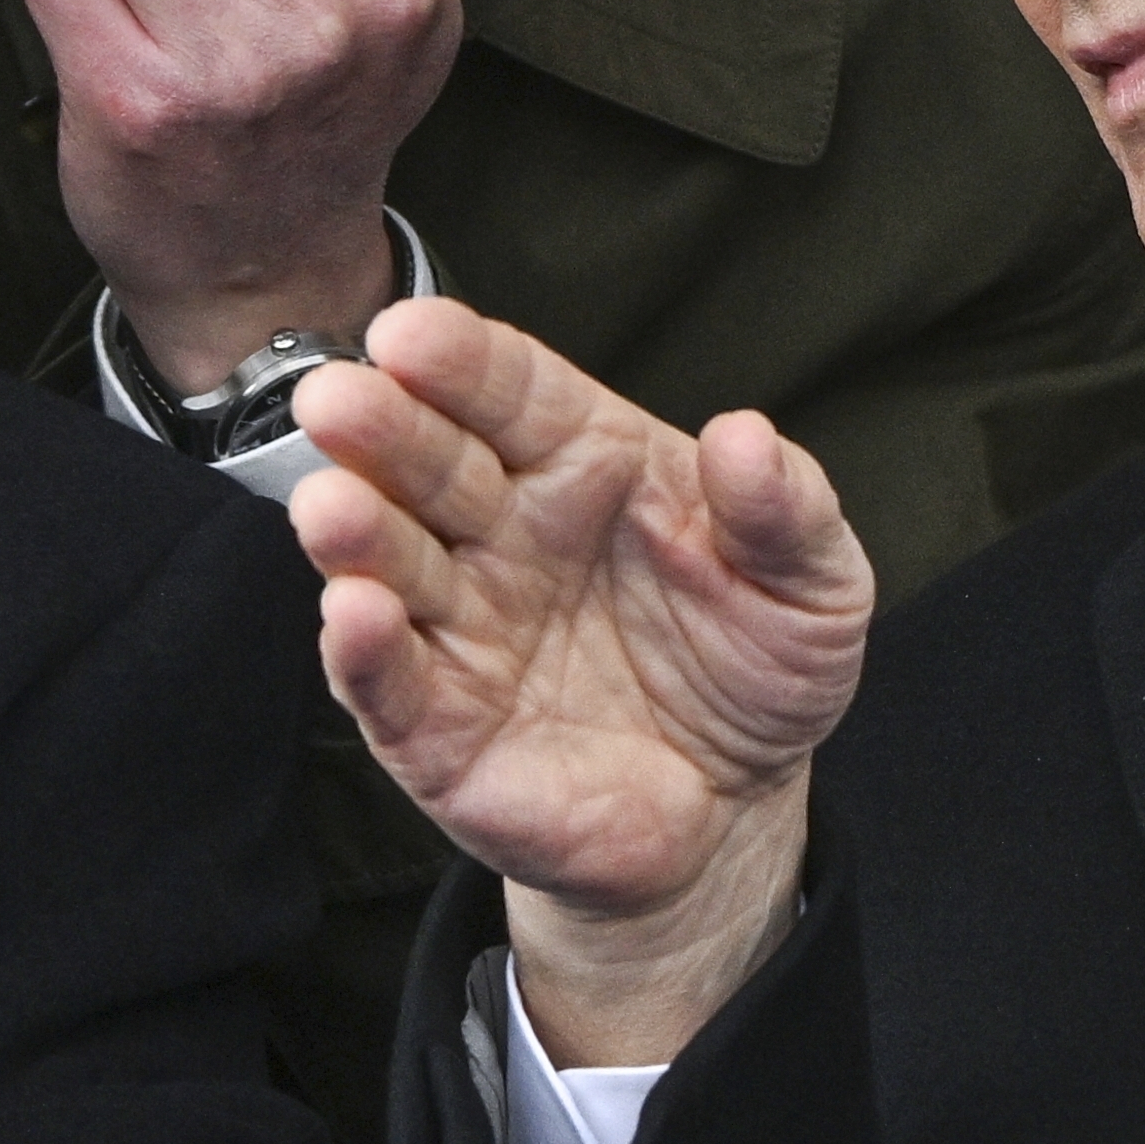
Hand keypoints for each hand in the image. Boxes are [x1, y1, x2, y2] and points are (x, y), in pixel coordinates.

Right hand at [289, 299, 871, 1064]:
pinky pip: (388, 683)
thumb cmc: (754, 667)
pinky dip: (364, 650)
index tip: (410, 330)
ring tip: (332, 505)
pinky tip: (354, 612)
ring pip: (389, 563)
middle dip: (380, 427)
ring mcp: (463, 627)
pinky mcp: (437, 729)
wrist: (732, 813)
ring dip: (355, 532)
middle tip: (336, 398)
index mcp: (582, 461)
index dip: (458, 357)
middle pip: (430, 461)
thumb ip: (786, 510)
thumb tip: (745, 437)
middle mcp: (503, 531)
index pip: (508, 389)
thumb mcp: (812, 586)